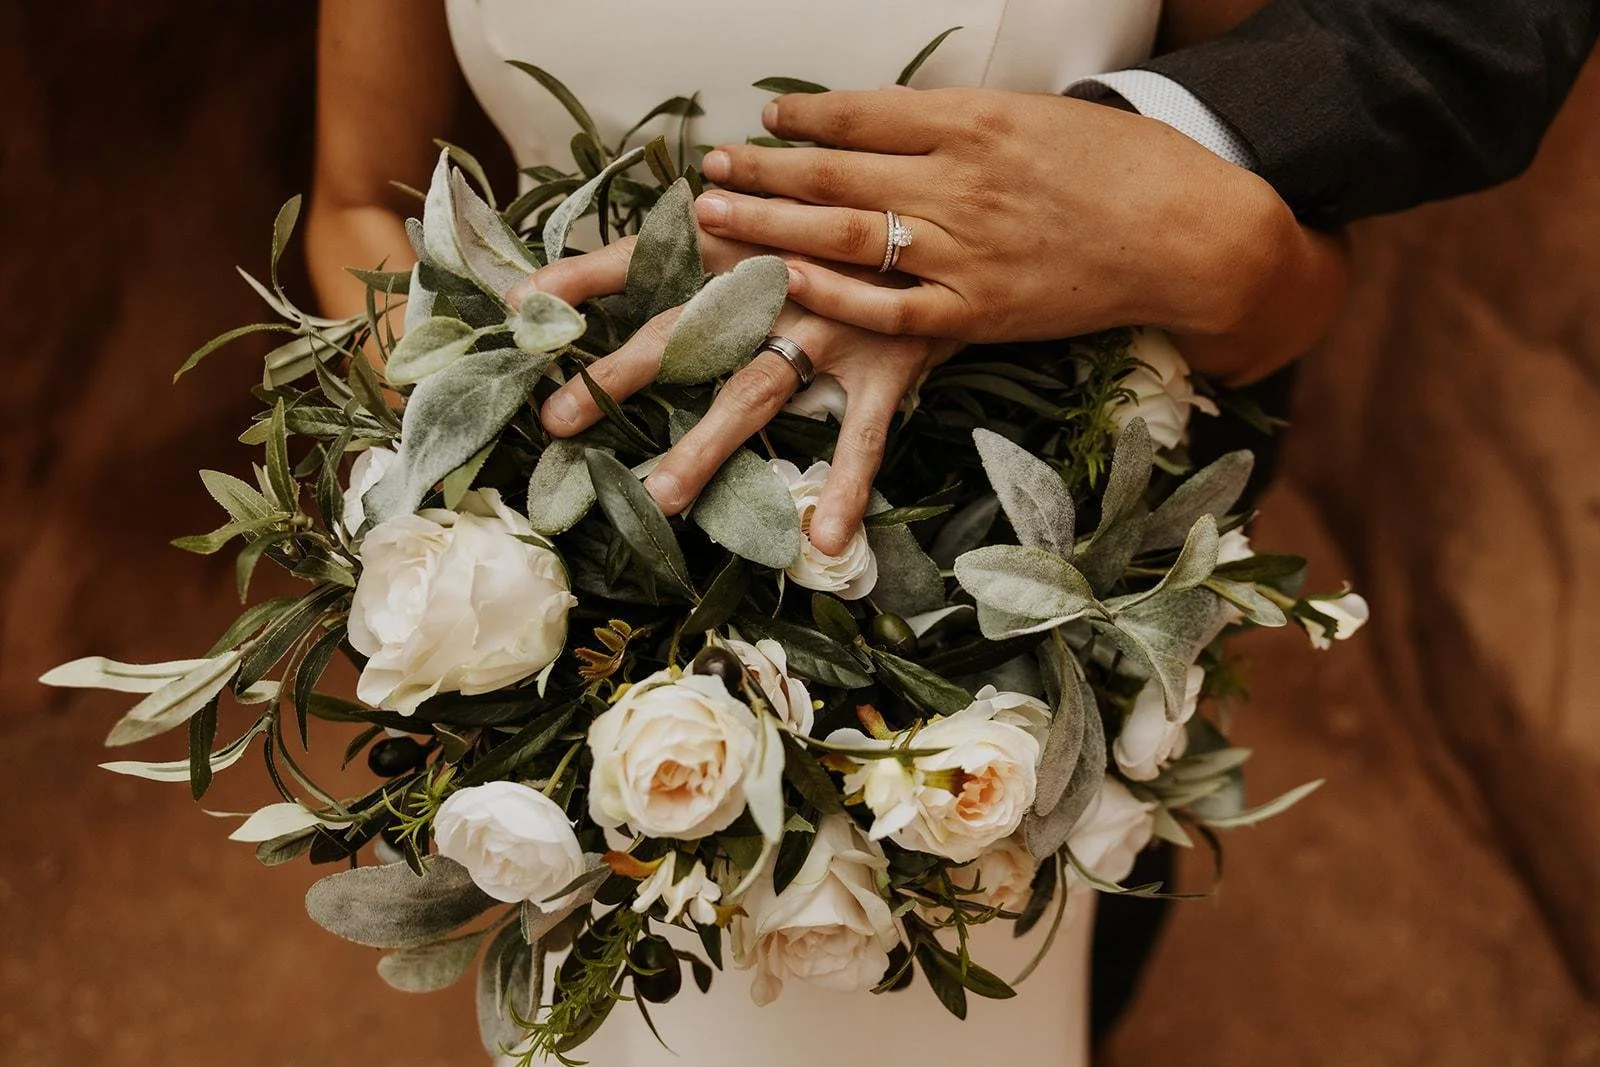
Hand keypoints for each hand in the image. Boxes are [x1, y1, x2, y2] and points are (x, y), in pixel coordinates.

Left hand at [509, 235, 961, 554]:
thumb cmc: (843, 220)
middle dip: (618, 375)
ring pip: (755, 390)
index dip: (580, 277)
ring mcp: (830, 323)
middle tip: (555, 419)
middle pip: (685, 331)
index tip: (517, 304)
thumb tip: (640, 241)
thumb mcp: (769, 212)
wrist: (949, 215)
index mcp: (737, 237)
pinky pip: (863, 435)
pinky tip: (826, 541)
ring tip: (661, 498)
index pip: (645, 255)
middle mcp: (772, 279)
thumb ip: (706, 233)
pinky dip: (847, 487)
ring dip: (707, 445)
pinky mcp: (886, 362)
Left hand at [693, 87, 1349, 384]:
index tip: (764, 123)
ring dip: (770, 226)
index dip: (803, 120)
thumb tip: (893, 126)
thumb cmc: (1124, 167)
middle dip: (761, 174)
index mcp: (975, 121)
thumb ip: (963, 124)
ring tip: (717, 218)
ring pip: (844, 238)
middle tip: (710, 173)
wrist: (1193, 234)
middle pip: (834, 175)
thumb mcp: (1040, 117)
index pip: (862, 115)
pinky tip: (787, 283)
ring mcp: (965, 250)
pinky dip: (834, 296)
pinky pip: (889, 308)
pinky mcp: (979, 312)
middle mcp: (959, 181)